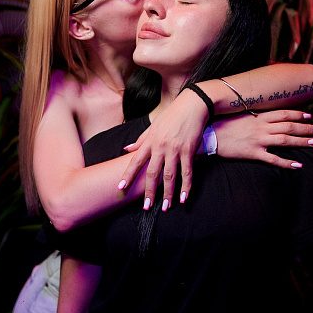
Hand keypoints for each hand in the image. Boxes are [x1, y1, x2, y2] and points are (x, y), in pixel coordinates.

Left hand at [117, 88, 208, 208]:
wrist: (192, 105)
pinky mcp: (189, 150)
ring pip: (170, 176)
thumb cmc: (171, 115)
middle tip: (146, 207)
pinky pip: (187, 172)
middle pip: (152, 173)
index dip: (128, 175)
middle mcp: (160, 147)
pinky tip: (184, 198)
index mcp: (150, 141)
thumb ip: (140, 140)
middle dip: (149, 192)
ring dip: (168, 194)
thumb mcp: (153, 126)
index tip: (120, 187)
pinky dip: (186, 186)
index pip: (135, 161)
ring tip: (166, 207)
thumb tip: (126, 149)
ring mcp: (175, 149)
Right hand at [214, 111, 312, 167]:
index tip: (310, 115)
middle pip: (289, 126)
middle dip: (307, 127)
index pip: (284, 113)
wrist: (209, 136)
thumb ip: (254, 116)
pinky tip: (298, 165)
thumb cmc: (222, 125)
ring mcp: (258, 140)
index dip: (298, 113)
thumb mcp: (239, 115)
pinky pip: (273, 159)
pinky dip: (286, 163)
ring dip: (302, 141)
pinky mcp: (253, 153)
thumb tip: (264, 114)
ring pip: (285, 140)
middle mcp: (261, 127)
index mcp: (258, 116)